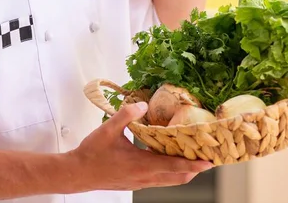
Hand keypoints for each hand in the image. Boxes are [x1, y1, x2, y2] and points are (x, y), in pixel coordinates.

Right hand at [68, 102, 212, 191]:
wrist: (78, 173)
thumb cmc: (92, 154)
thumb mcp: (108, 129)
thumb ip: (126, 115)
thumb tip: (142, 105)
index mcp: (142, 165)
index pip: (175, 166)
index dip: (194, 164)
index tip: (210, 161)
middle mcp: (145, 177)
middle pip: (178, 178)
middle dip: (195, 169)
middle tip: (207, 158)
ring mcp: (141, 182)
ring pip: (169, 180)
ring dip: (183, 171)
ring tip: (192, 158)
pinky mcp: (135, 183)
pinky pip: (159, 180)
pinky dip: (169, 171)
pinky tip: (165, 159)